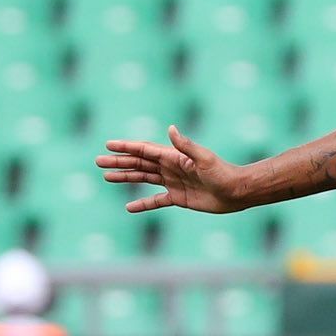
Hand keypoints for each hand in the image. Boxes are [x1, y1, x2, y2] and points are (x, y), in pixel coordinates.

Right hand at [94, 125, 247, 213]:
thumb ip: (186, 145)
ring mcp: (173, 183)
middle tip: (98, 161)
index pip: (145, 150)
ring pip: (144, 179)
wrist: (237, 192)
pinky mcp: (178, 198)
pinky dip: (143, 204)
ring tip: (106, 177)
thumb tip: (170, 128)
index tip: (108, 144)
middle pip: (140, 163)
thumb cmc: (223, 173)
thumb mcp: (204, 158)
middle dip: (119, 162)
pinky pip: (156, 201)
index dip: (127, 147)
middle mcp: (171, 168)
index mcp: (174, 156)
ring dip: (126, 177)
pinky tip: (129, 207)